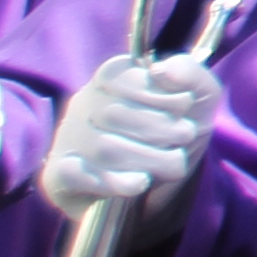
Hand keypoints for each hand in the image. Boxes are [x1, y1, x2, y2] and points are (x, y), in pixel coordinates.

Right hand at [42, 51, 223, 225]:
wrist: (157, 188)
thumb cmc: (174, 134)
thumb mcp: (197, 101)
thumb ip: (191, 75)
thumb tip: (163, 68)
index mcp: (112, 77)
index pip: (129, 78)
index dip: (165, 97)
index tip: (183, 108)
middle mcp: (83, 104)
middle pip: (116, 114)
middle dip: (163, 129)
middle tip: (182, 138)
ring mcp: (68, 139)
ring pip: (103, 147)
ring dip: (150, 158)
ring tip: (171, 162)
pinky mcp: (58, 175)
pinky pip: (76, 175)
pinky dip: (115, 182)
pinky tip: (140, 182)